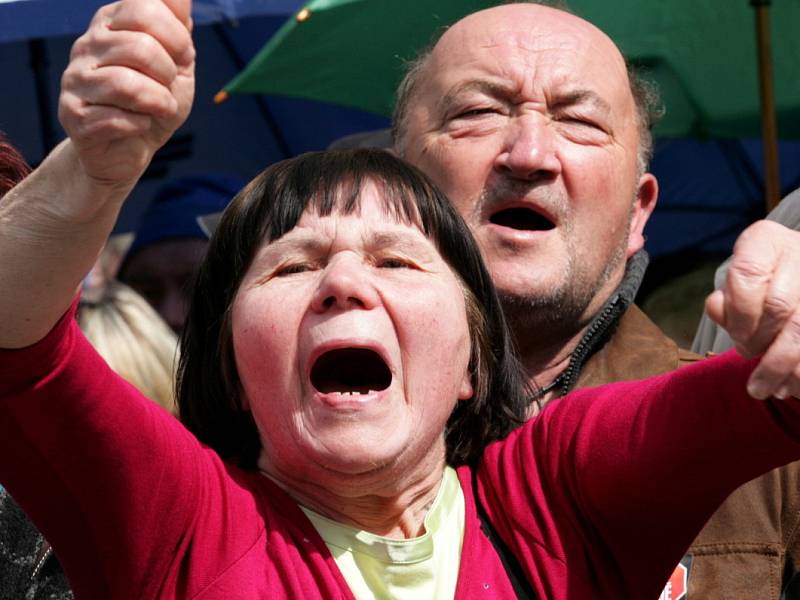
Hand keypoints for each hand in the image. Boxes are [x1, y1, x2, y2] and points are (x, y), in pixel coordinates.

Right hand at [58, 0, 193, 189]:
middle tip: (168, 87)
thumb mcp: (177, 62)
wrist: (131, 149)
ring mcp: (74, 79)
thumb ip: (178, 26)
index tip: (184, 57)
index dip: (176, 37)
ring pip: (126, 84)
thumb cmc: (155, 101)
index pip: (144, 9)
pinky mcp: (71, 115)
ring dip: (158, 101)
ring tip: (160, 108)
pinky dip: (140, 124)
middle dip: (168, 73)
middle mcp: (86, 45)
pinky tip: (139, 124)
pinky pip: (116, 118)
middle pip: (139, 46)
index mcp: (110, 23)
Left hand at [706, 220, 799, 398]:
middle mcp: (799, 252)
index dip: (739, 312)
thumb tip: (720, 310)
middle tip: (747, 353)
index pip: (747, 273)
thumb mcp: (736, 283)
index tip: (737, 336)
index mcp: (766, 240)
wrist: (796, 272)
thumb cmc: (759, 282)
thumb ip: (725, 300)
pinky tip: (789, 385)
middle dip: (759, 340)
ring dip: (781, 366)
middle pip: (779, 306)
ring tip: (763, 389)